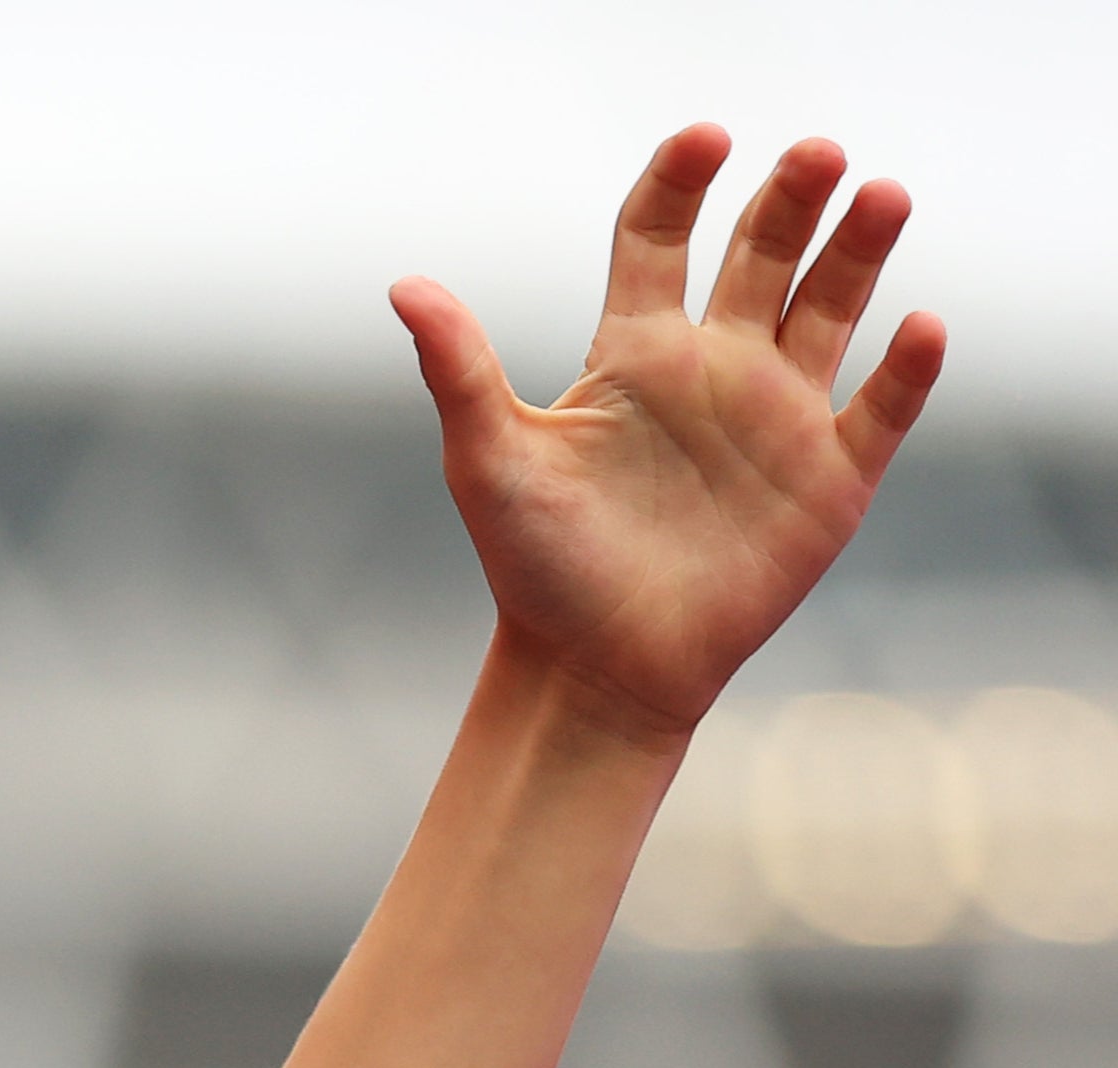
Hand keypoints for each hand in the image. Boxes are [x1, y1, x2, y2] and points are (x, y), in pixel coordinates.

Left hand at [391, 127, 945, 741]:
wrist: (593, 671)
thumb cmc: (536, 570)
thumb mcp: (488, 462)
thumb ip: (459, 370)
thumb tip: (405, 286)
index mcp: (633, 355)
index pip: (657, 241)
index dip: (679, 184)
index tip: (705, 137)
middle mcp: (712, 371)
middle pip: (760, 255)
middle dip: (790, 200)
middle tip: (818, 152)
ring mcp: (776, 418)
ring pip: (831, 307)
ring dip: (859, 252)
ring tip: (881, 195)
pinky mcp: (828, 478)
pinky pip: (882, 408)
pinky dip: (906, 369)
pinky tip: (919, 324)